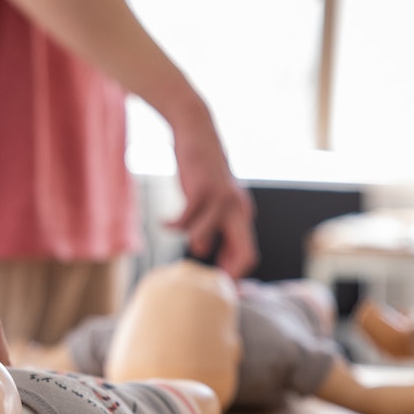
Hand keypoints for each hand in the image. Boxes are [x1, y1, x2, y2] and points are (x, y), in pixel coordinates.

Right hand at [167, 109, 257, 276]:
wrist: (197, 130)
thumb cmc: (202, 169)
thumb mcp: (211, 199)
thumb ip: (211, 225)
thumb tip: (201, 249)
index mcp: (242, 214)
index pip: (249, 255)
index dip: (234, 273)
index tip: (216, 282)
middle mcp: (239, 210)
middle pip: (244, 254)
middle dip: (226, 272)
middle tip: (201, 278)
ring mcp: (222, 200)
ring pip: (202, 238)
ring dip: (186, 237)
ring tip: (173, 225)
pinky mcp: (202, 190)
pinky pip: (184, 221)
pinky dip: (171, 224)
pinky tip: (164, 221)